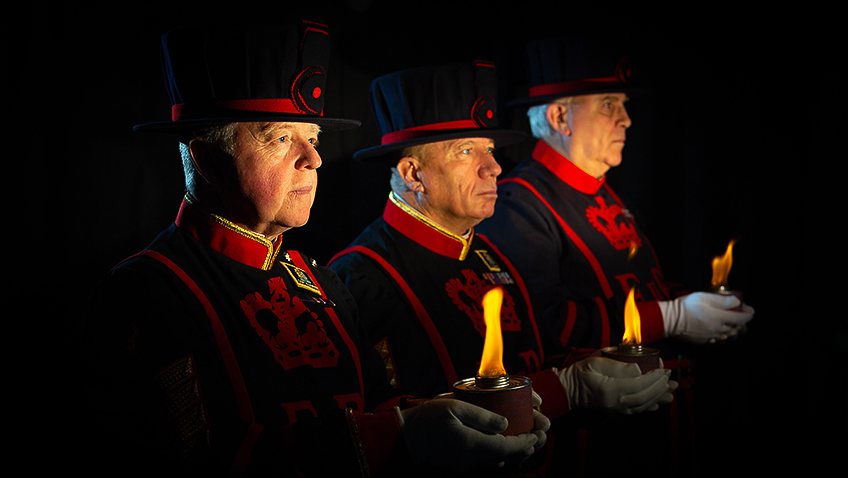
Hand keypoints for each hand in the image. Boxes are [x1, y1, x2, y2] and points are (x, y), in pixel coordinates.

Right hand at [433, 391, 549, 453]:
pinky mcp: (461, 463)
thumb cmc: (427, 418)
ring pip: (499, 461)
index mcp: (473, 444)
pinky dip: (501, 454)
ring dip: (516, 451)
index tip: (538, 432)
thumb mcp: (454, 406)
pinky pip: (487, 461)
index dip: (528, 441)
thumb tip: (505, 423)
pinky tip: (503, 446)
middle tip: (541, 434)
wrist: (405, 436)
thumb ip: (482, 415)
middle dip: (528, 446)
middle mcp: (473, 458)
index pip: (509, 447)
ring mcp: (467, 463)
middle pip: (508, 457)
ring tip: (528, 439)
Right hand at [557, 356, 676, 414]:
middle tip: (670, 376)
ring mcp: (617, 408)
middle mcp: (616, 402)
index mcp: (611, 389)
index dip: (654, 377)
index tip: (663, 369)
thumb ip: (617, 366)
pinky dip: (650, 406)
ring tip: (672, 390)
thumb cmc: (580, 373)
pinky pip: (637, 410)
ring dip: (659, 396)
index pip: (639, 384)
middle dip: (660, 386)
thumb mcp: (595, 362)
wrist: (568, 390)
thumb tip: (637, 369)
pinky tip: (658, 402)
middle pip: (645, 396)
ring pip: (644, 405)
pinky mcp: (616, 410)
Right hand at [660, 292, 754, 342]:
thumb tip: (737, 302)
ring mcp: (711, 336)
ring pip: (729, 336)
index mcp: (719, 318)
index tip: (750, 310)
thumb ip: (723, 300)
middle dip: (743, 323)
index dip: (748, 314)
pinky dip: (724, 336)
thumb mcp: (704, 297)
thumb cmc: (685, 306)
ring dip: (734, 330)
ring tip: (733, 324)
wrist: (670, 319)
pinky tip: (721, 331)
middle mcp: (718, 329)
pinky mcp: (704, 340)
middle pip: (737, 329)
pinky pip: (719, 340)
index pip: (741, 318)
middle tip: (742, 315)